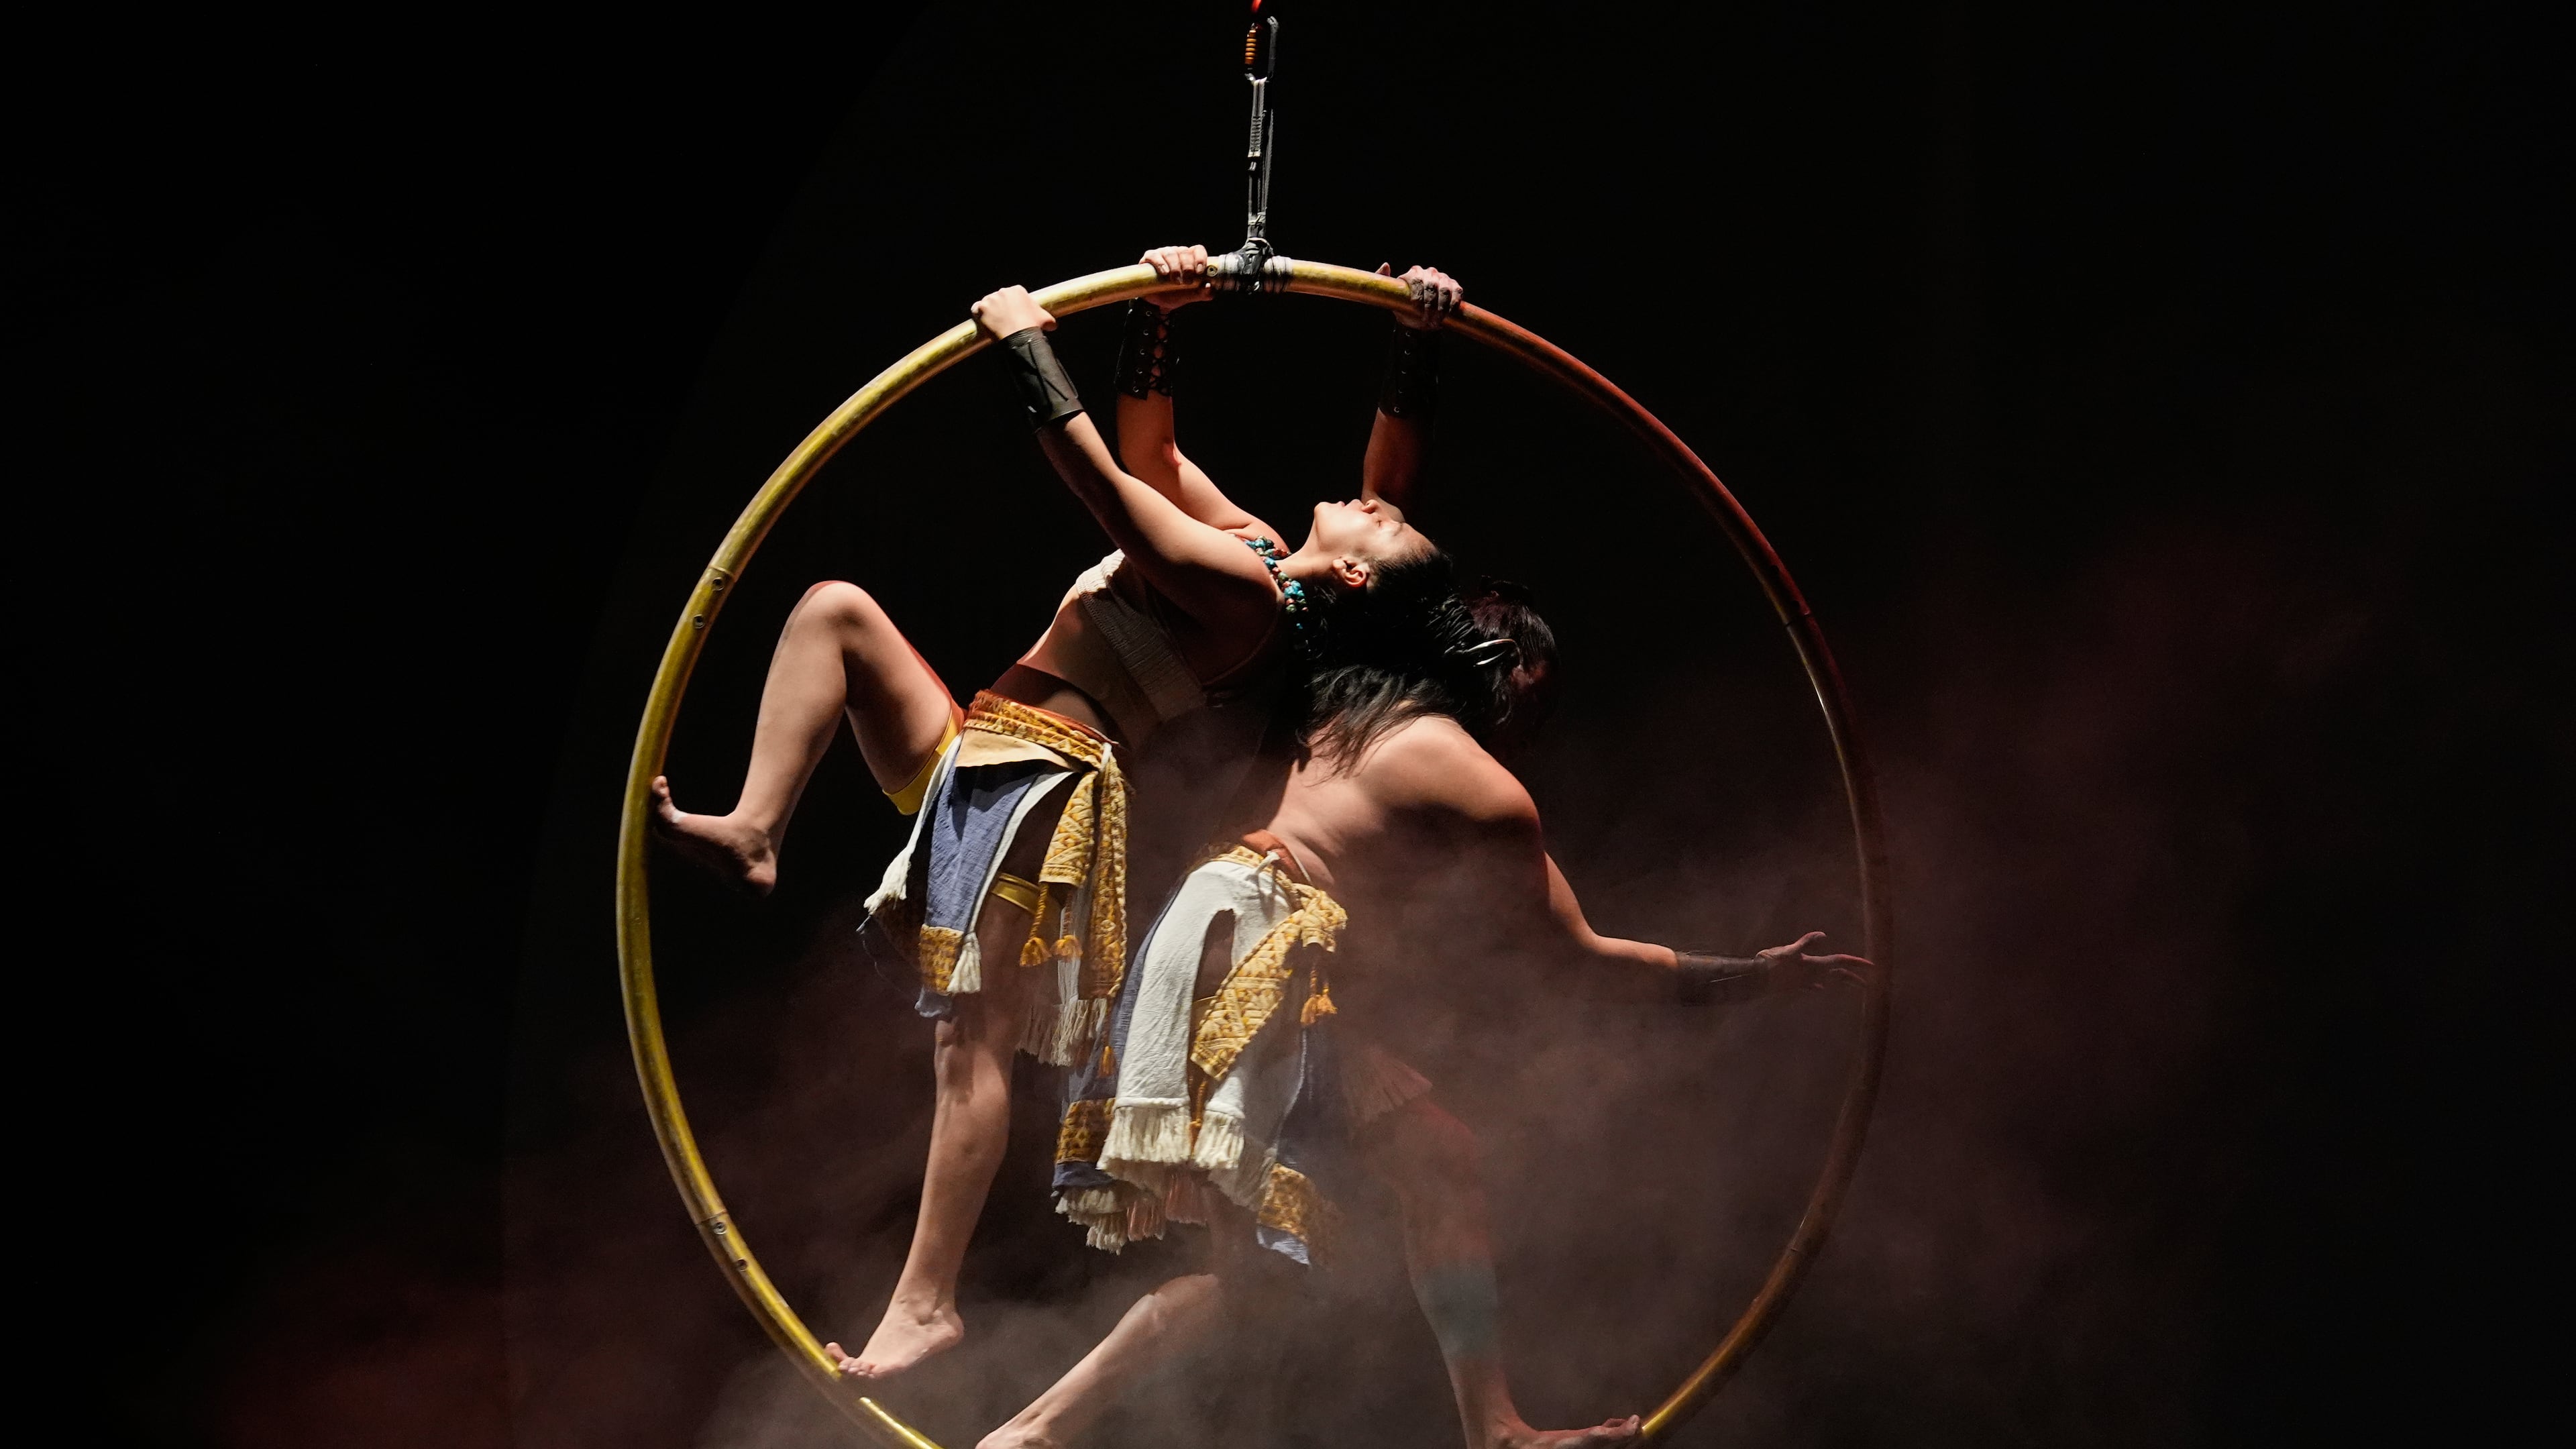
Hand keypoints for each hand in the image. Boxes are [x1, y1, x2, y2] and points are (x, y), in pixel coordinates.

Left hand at [972, 285, 1054, 340]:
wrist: (1020, 336)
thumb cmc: (1033, 326)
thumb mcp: (1047, 319)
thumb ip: (1048, 319)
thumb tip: (1053, 325)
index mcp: (1017, 290)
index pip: (1012, 296)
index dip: (1013, 307)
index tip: (1014, 316)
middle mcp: (1003, 291)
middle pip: (999, 299)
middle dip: (1001, 308)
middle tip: (1004, 321)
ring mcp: (990, 299)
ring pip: (987, 304)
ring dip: (989, 311)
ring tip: (994, 323)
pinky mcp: (981, 308)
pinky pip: (975, 309)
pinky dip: (978, 315)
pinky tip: (983, 322)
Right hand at [1140, 244, 1211, 308]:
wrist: (1156, 302)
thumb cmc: (1175, 294)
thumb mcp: (1191, 296)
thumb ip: (1203, 293)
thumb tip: (1208, 286)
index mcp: (1189, 259)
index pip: (1197, 250)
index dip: (1200, 258)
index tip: (1199, 272)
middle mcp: (1177, 253)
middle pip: (1184, 252)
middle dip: (1188, 267)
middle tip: (1187, 282)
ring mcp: (1163, 253)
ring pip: (1171, 253)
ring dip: (1175, 267)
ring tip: (1176, 281)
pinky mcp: (1149, 257)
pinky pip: (1155, 255)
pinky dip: (1160, 263)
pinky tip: (1164, 272)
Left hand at [1378, 262, 1463, 328]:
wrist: (1418, 317)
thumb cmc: (1403, 306)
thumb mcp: (1389, 296)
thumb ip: (1382, 280)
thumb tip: (1386, 265)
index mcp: (1413, 273)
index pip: (1416, 280)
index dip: (1418, 297)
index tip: (1417, 311)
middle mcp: (1429, 272)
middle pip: (1431, 285)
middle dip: (1430, 305)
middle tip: (1428, 320)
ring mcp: (1443, 278)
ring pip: (1444, 289)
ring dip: (1441, 308)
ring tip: (1436, 321)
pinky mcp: (1454, 286)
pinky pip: (1456, 292)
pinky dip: (1453, 304)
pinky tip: (1447, 315)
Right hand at [1757, 930, 1875, 990]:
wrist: (1757, 981)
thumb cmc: (1772, 964)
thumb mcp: (1789, 950)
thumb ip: (1806, 943)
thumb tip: (1823, 935)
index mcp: (1814, 965)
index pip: (1840, 961)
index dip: (1856, 962)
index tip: (1872, 966)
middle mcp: (1813, 975)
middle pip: (1838, 976)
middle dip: (1854, 978)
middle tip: (1868, 983)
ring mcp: (1805, 982)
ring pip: (1828, 981)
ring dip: (1840, 982)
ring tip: (1849, 983)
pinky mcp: (1796, 986)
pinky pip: (1812, 986)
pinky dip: (1819, 986)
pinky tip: (1820, 989)